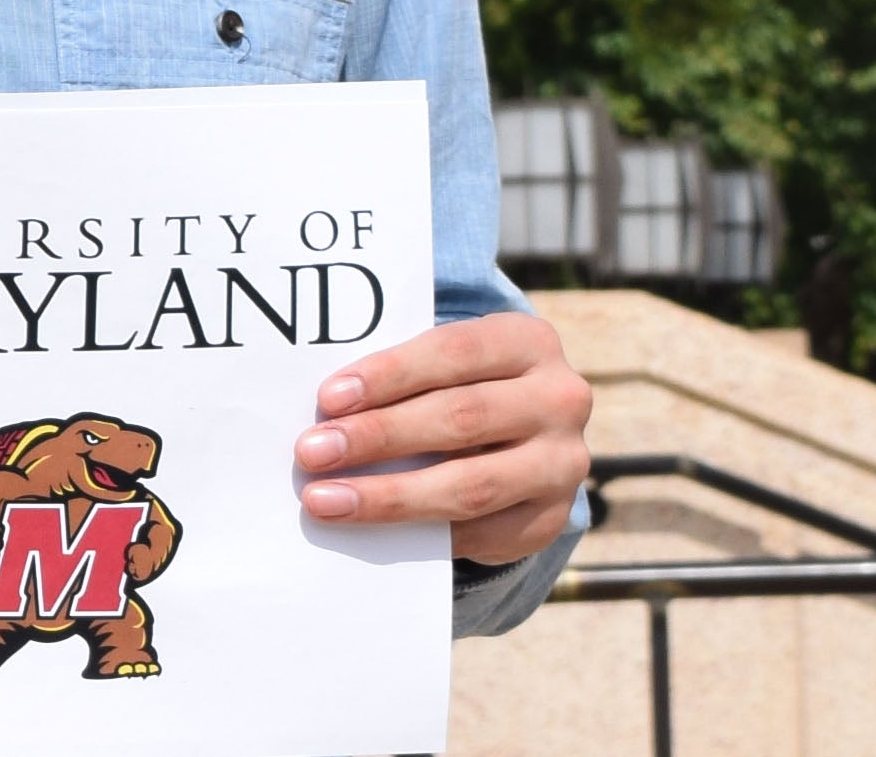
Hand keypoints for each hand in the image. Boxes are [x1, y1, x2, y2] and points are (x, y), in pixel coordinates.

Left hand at [291, 312, 590, 563]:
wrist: (530, 427)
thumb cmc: (461, 380)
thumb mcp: (448, 360)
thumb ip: (403, 374)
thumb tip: (326, 412)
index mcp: (528, 341)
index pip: (453, 352)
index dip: (388, 374)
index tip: (328, 398)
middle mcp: (558, 400)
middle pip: (460, 418)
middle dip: (378, 436)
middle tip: (312, 452)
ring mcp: (563, 464)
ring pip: (471, 485)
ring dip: (389, 496)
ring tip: (325, 500)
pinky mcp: (553, 518)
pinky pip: (483, 533)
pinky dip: (424, 534)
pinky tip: (373, 533)